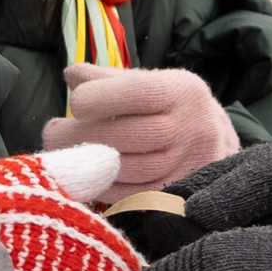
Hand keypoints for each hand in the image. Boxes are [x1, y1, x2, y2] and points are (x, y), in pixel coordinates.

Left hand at [41, 65, 239, 201]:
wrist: (219, 145)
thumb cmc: (172, 108)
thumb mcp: (152, 83)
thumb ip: (110, 79)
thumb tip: (71, 75)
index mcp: (183, 91)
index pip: (140, 92)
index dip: (103, 97)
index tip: (76, 104)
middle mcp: (191, 128)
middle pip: (131, 134)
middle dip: (84, 135)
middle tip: (52, 135)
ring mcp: (187, 165)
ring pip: (130, 169)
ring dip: (88, 165)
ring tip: (63, 157)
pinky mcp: (178, 195)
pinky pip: (134, 196)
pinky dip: (104, 188)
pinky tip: (85, 178)